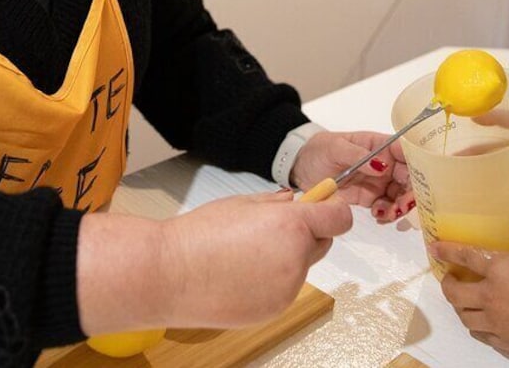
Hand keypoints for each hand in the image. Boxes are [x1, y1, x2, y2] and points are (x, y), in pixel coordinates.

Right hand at [77, 191, 351, 333]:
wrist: (168, 275)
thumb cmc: (198, 234)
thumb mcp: (240, 204)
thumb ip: (276, 202)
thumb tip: (297, 200)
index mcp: (290, 226)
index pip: (339, 219)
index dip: (333, 210)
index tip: (323, 206)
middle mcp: (296, 259)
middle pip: (323, 243)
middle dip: (307, 234)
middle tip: (272, 228)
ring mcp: (287, 289)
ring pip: (301, 267)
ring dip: (286, 258)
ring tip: (245, 254)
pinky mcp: (275, 309)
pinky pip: (284, 289)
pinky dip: (271, 280)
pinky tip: (240, 275)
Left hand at [291, 131, 414, 221]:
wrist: (301, 167)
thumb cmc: (318, 150)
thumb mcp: (335, 148)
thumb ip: (358, 156)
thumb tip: (381, 165)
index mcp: (379, 145)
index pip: (407, 153)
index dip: (418, 165)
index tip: (417, 181)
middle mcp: (384, 163)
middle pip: (409, 177)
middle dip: (411, 192)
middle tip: (402, 205)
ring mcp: (378, 182)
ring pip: (400, 195)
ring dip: (399, 206)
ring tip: (386, 214)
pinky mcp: (370, 197)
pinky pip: (386, 207)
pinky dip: (387, 214)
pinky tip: (379, 216)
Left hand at [431, 241, 508, 364]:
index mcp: (499, 270)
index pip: (464, 256)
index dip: (446, 251)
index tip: (434, 248)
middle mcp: (491, 297)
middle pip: (454, 293)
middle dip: (447, 284)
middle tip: (451, 279)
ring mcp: (496, 324)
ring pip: (465, 318)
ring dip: (461, 308)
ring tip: (466, 303)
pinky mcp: (506, 344)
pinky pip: (483, 336)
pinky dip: (479, 327)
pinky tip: (485, 324)